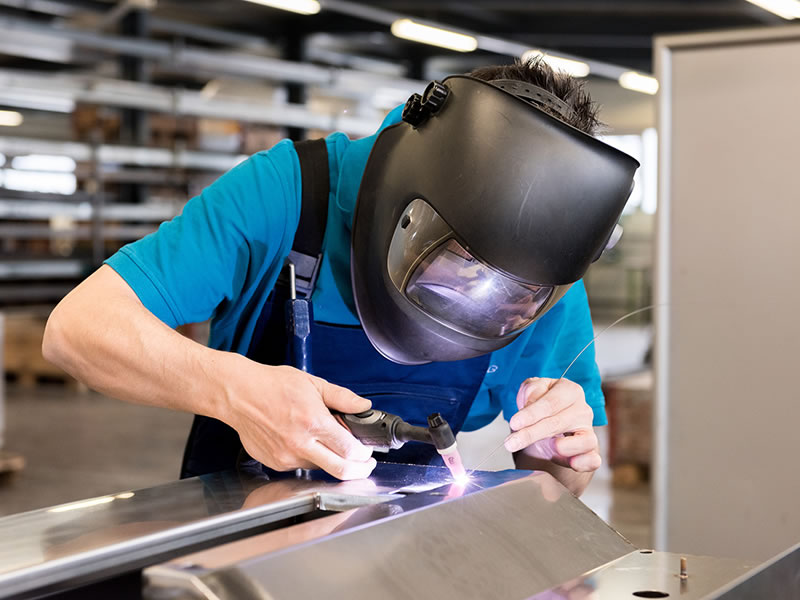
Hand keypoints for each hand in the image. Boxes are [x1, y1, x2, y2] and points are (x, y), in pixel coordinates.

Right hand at [219, 359, 376, 479]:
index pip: (349, 449)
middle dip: (359, 470)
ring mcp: (286, 456)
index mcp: (313, 422)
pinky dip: (309, 457)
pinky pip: (300, 466)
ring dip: (330, 460)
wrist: (239, 394)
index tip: (367, 452)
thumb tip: (363, 405)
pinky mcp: (275, 463)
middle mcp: (300, 443)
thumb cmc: (272, 386)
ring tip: (326, 441)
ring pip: (320, 468)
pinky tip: (303, 440)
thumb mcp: (313, 383)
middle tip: (364, 465)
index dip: (363, 454)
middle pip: (340, 470)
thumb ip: (342, 397)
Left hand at [505, 377, 600, 472]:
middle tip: (511, 443)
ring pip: (582, 441)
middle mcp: (583, 410)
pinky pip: (593, 460)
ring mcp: (589, 431)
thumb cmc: (542, 408)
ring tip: (543, 447)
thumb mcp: (532, 392)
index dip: (531, 414)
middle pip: (558, 423)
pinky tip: (568, 462)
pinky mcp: (591, 452)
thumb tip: (529, 404)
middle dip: (531, 434)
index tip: (514, 423)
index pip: (550, 403)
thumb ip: (530, 392)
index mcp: (569, 390)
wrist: (550, 428)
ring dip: (560, 447)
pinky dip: (582, 462)